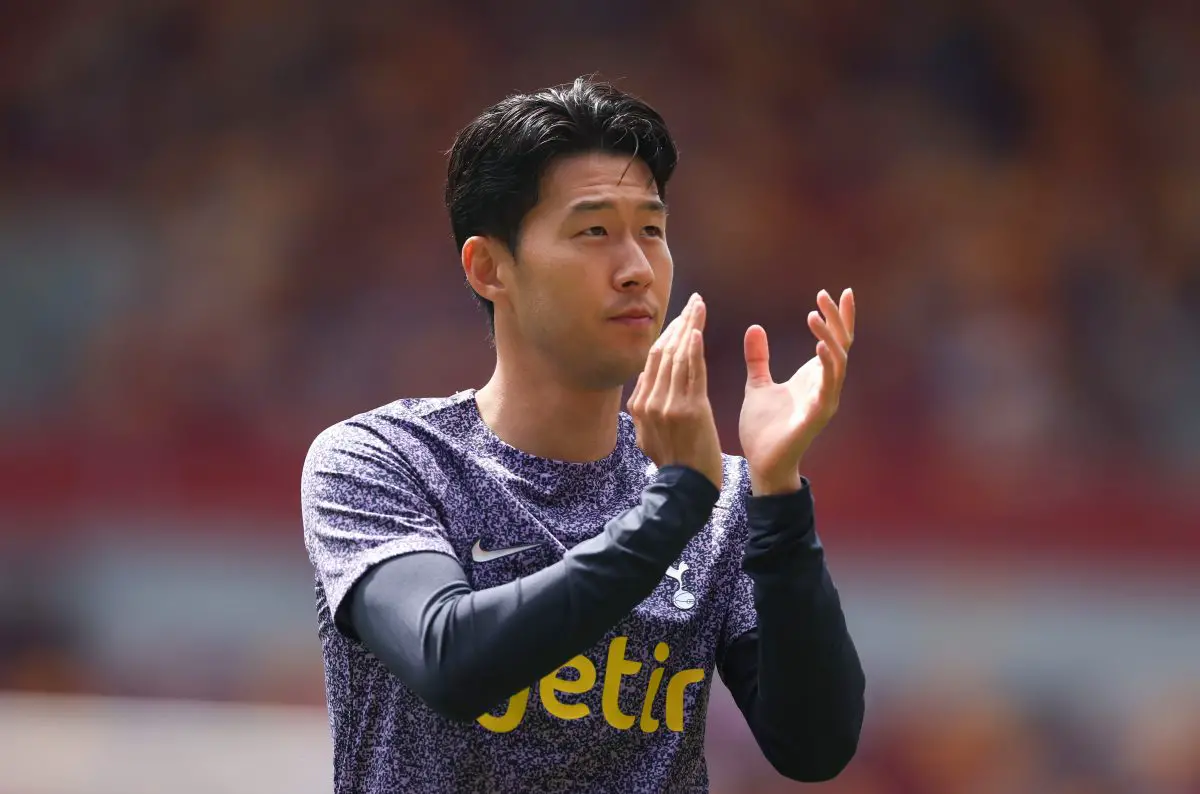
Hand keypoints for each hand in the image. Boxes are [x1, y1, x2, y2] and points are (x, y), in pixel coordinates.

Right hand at [628, 293, 723, 490]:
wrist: (687, 490)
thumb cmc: (677, 463)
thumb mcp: (653, 435)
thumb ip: (650, 408)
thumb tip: (649, 383)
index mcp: (640, 406)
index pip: (653, 360)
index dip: (667, 334)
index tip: (682, 317)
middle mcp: (649, 402)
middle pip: (663, 352)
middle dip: (679, 323)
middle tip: (694, 302)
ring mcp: (667, 406)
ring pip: (678, 357)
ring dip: (690, 327)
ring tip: (700, 306)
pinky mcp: (689, 411)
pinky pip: (691, 373)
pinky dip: (694, 349)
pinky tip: (697, 329)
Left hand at [739, 288, 854, 494]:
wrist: (761, 463)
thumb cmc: (764, 429)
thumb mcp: (757, 385)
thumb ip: (758, 358)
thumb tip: (755, 327)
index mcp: (813, 378)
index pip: (833, 340)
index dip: (838, 317)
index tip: (837, 291)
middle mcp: (825, 386)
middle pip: (841, 345)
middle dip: (837, 319)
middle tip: (827, 295)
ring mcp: (824, 400)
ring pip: (838, 362)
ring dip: (829, 338)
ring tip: (815, 317)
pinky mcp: (817, 415)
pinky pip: (828, 387)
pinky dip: (827, 365)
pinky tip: (819, 347)